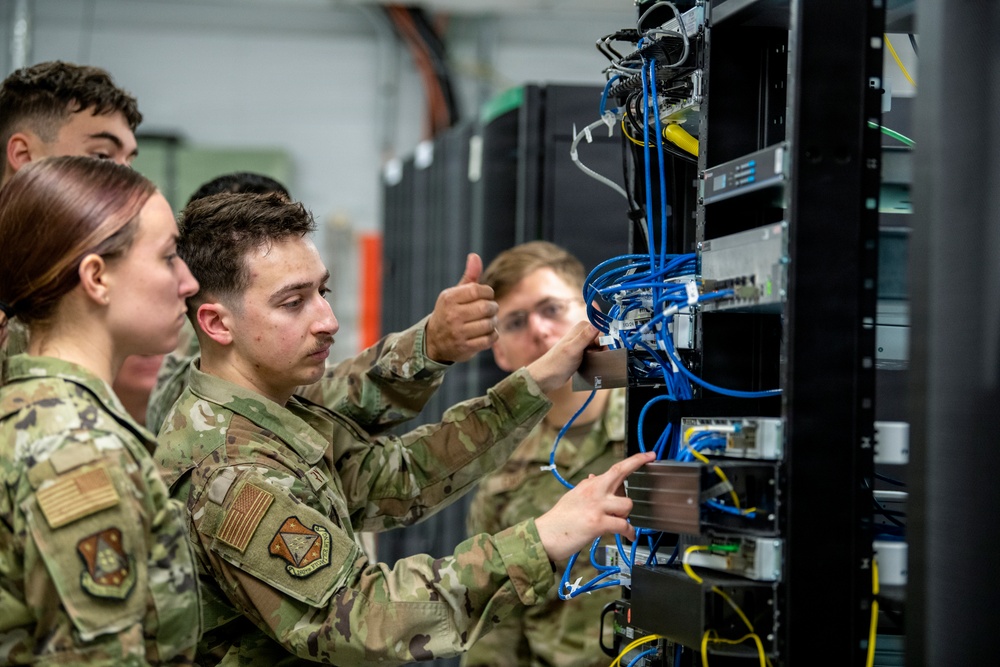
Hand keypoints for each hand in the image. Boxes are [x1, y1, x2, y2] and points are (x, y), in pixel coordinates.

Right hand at [424, 253, 498, 363]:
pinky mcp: (465, 348)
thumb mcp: (455, 294)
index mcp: (449, 298)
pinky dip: (492, 335)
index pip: (479, 290)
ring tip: (488, 321)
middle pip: (486, 307)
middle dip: (492, 308)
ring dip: (493, 322)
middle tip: (490, 310)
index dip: (488, 292)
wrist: (434, 341)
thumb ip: (469, 276)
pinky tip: (487, 333)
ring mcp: (458, 333)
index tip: (486, 296)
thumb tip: (475, 256)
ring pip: (489, 324)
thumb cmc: (450, 312)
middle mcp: (452, 315)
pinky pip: (489, 339)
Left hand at [524, 320, 598, 392]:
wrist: (547, 377)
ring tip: (593, 364)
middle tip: (597, 360)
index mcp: (582, 327)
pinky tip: (593, 366)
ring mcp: (583, 344)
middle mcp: (583, 333)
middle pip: (603, 340)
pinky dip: (597, 360)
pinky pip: (596, 355)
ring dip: (600, 357)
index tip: (605, 352)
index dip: (606, 342)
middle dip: (603, 351)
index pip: (603, 331)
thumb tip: (597, 324)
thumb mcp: (572, 349)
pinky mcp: (583, 354)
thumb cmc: (557, 363)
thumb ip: (585, 336)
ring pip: (600, 348)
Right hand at [535, 451, 656, 561]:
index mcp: (589, 485)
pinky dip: (629, 532)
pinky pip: (623, 525)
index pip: (615, 469)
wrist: (545, 535)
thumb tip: (595, 477)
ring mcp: (596, 506)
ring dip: (627, 515)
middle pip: (621, 473)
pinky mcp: (598, 523)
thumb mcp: (573, 497)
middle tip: (650, 460)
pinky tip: (629, 536)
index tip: (648, 455)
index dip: (634, 460)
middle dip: (637, 465)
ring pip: (627, 504)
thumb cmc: (559, 520)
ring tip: (620, 521)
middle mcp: (594, 491)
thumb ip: (588, 488)